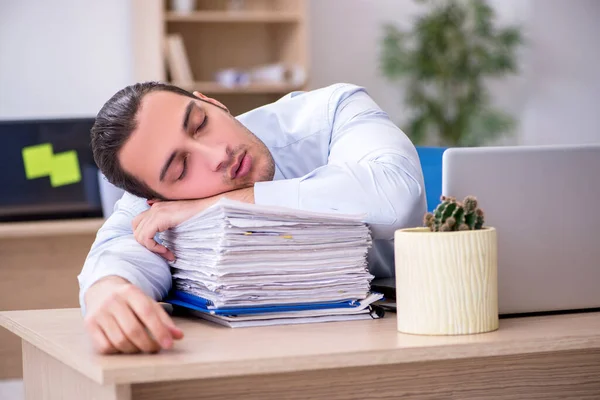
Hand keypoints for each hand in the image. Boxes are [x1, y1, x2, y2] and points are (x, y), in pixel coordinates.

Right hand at [83, 276, 183, 353]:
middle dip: (148, 344)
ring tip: (142, 347)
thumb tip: (178, 336)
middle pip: (133, 330)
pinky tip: (125, 346)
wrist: (102, 290)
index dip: (160, 330)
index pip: (147, 312)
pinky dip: (118, 351)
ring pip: (119, 340)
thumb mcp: (147, 303)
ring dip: (134, 349)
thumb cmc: (130, 300)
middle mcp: (113, 301)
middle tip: (155, 348)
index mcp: (131, 292)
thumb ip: (163, 319)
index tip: (169, 344)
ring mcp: (99, 313)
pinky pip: (105, 346)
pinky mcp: (89, 324)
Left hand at [133, 187, 254, 259]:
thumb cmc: (202, 215)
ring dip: (151, 248)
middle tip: (162, 252)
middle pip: (135, 228)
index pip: (139, 223)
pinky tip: (167, 252)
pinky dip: (154, 248)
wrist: (212, 207)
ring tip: (167, 254)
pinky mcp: (160, 217)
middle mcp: (154, 207)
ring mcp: (156, 211)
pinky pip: (146, 237)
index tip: (163, 249)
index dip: (147, 239)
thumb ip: (169, 224)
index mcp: (157, 207)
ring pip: (139, 235)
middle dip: (145, 244)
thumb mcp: (182, 220)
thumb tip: (161, 235)